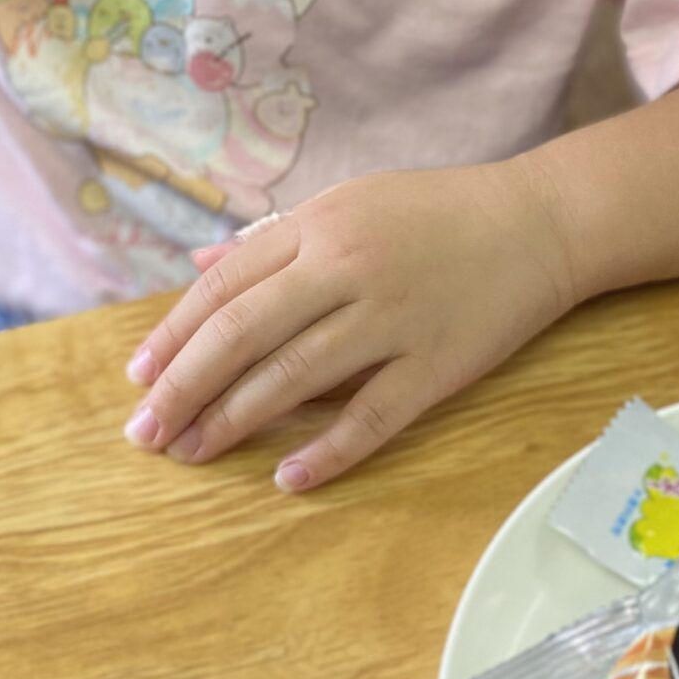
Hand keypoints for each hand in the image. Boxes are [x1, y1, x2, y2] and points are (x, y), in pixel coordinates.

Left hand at [121, 158, 579, 491]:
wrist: (540, 221)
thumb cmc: (437, 212)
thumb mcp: (349, 202)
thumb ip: (274, 239)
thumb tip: (199, 266)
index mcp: (319, 227)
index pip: (225, 286)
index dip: (174, 335)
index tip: (137, 377)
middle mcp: (347, 269)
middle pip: (243, 334)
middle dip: (184, 387)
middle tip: (145, 433)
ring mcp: (393, 318)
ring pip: (294, 377)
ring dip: (233, 421)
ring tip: (192, 454)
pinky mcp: (437, 364)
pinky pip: (372, 415)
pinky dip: (326, 449)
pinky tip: (285, 477)